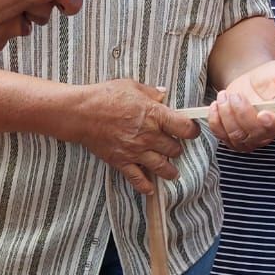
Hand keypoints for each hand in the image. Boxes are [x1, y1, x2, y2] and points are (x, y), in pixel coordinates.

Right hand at [74, 78, 200, 195]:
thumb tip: (163, 94)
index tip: (191, 132)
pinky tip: (150, 188)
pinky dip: (145, 186)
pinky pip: (138, 179)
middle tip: (174, 148)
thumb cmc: (105, 96)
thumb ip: (151, 93)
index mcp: (155, 115)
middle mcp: (149, 136)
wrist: (81, 113)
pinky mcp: (122, 161)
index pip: (185, 128)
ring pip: (162, 168)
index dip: (192, 131)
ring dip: (169, 171)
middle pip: (175, 149)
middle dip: (177, 149)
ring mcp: (136, 151)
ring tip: (172, 173)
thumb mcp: (132, 86)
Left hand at [208, 60, 274, 151]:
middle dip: (241, 113)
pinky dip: (215, 121)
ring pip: (236, 136)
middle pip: (254, 132)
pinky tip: (216, 106)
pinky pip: (221, 136)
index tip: (262, 114)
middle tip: (233, 95)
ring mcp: (251, 138)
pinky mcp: (234, 139)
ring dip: (226, 115)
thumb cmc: (270, 77)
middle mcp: (269, 131)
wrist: (251, 82)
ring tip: (224, 95)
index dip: (270, 122)